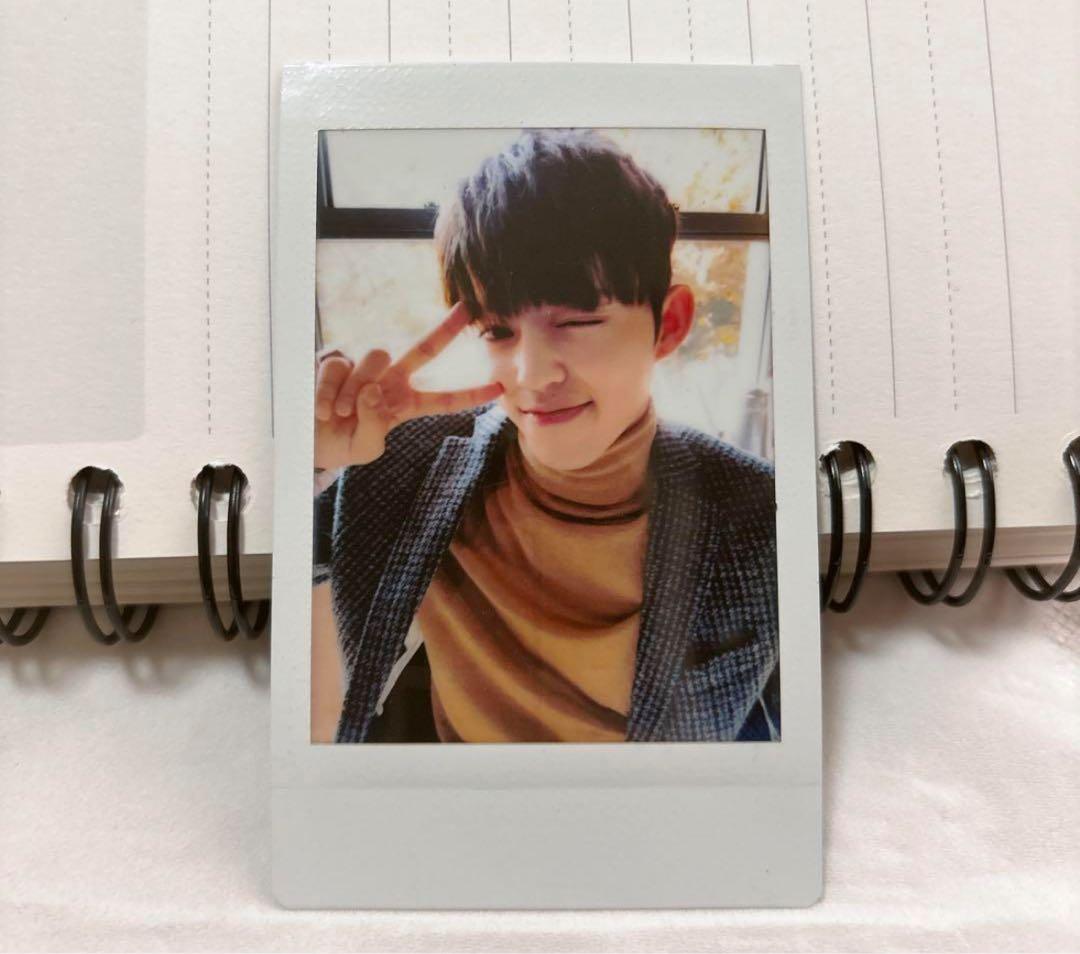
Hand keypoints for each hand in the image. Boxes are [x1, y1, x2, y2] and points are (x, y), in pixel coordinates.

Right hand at [314, 302, 502, 469]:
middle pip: (424, 349)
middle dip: (446, 330)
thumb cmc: (341, 445)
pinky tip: (321, 409)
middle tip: (467, 310)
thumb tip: (375, 389)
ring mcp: (362, 367)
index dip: (469, 395)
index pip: (442, 399)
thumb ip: (376, 424)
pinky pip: (340, 367)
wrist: (306, 442)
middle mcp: (389, 380)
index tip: (499, 388)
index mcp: (405, 404)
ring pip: (377, 357)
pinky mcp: (334, 359)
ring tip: (339, 413)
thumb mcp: (365, 447)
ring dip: (356, 389)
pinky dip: (328, 393)